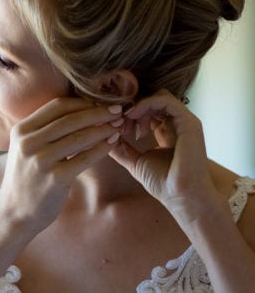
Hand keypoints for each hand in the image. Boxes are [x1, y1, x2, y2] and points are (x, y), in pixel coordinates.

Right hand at [0, 97, 122, 229]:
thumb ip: (44, 131)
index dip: (82, 103)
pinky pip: (84, 158)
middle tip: (117, 110)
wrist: (13, 213)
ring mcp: (40, 160)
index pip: (57, 106)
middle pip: (70, 118)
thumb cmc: (26, 179)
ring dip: (103, 129)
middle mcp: (28, 142)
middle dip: (98, 112)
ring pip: (79, 137)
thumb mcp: (26, 149)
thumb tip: (80, 113)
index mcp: (21, 130)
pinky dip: (101, 149)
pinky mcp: (54, 178)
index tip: (100, 103)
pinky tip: (112, 144)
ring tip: (118, 126)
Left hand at [109, 90, 216, 217]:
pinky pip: (166, 101)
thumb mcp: (135, 161)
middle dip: (132, 108)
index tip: (116, 125)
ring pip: (159, 97)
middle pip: (153, 101)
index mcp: (168, 132)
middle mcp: (178, 124)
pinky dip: (145, 104)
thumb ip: (121, 149)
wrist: (180, 195)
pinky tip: (132, 115)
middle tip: (119, 123)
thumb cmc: (162, 182)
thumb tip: (104, 138)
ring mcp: (185, 122)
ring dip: (137, 106)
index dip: (130, 114)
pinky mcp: (189, 123)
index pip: (149, 111)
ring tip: (125, 121)